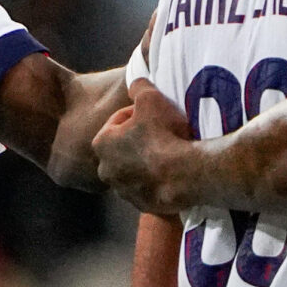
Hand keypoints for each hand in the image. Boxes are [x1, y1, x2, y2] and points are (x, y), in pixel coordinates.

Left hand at [97, 78, 197, 215]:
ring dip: (148, 162)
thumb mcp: (151, 99)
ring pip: (134, 170)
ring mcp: (122, 190)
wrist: (186, 174)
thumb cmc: (164, 134)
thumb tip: (136, 81)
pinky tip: (173, 172)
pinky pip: (148, 189)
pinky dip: (158, 181)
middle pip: (124, 148)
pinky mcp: (141, 205)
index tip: (155, 114)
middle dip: (140, 140)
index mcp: (101, 143)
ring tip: (170, 153)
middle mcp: (104, 170)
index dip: (138, 114)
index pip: (118, 122)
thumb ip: (139, 86)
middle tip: (163, 133)